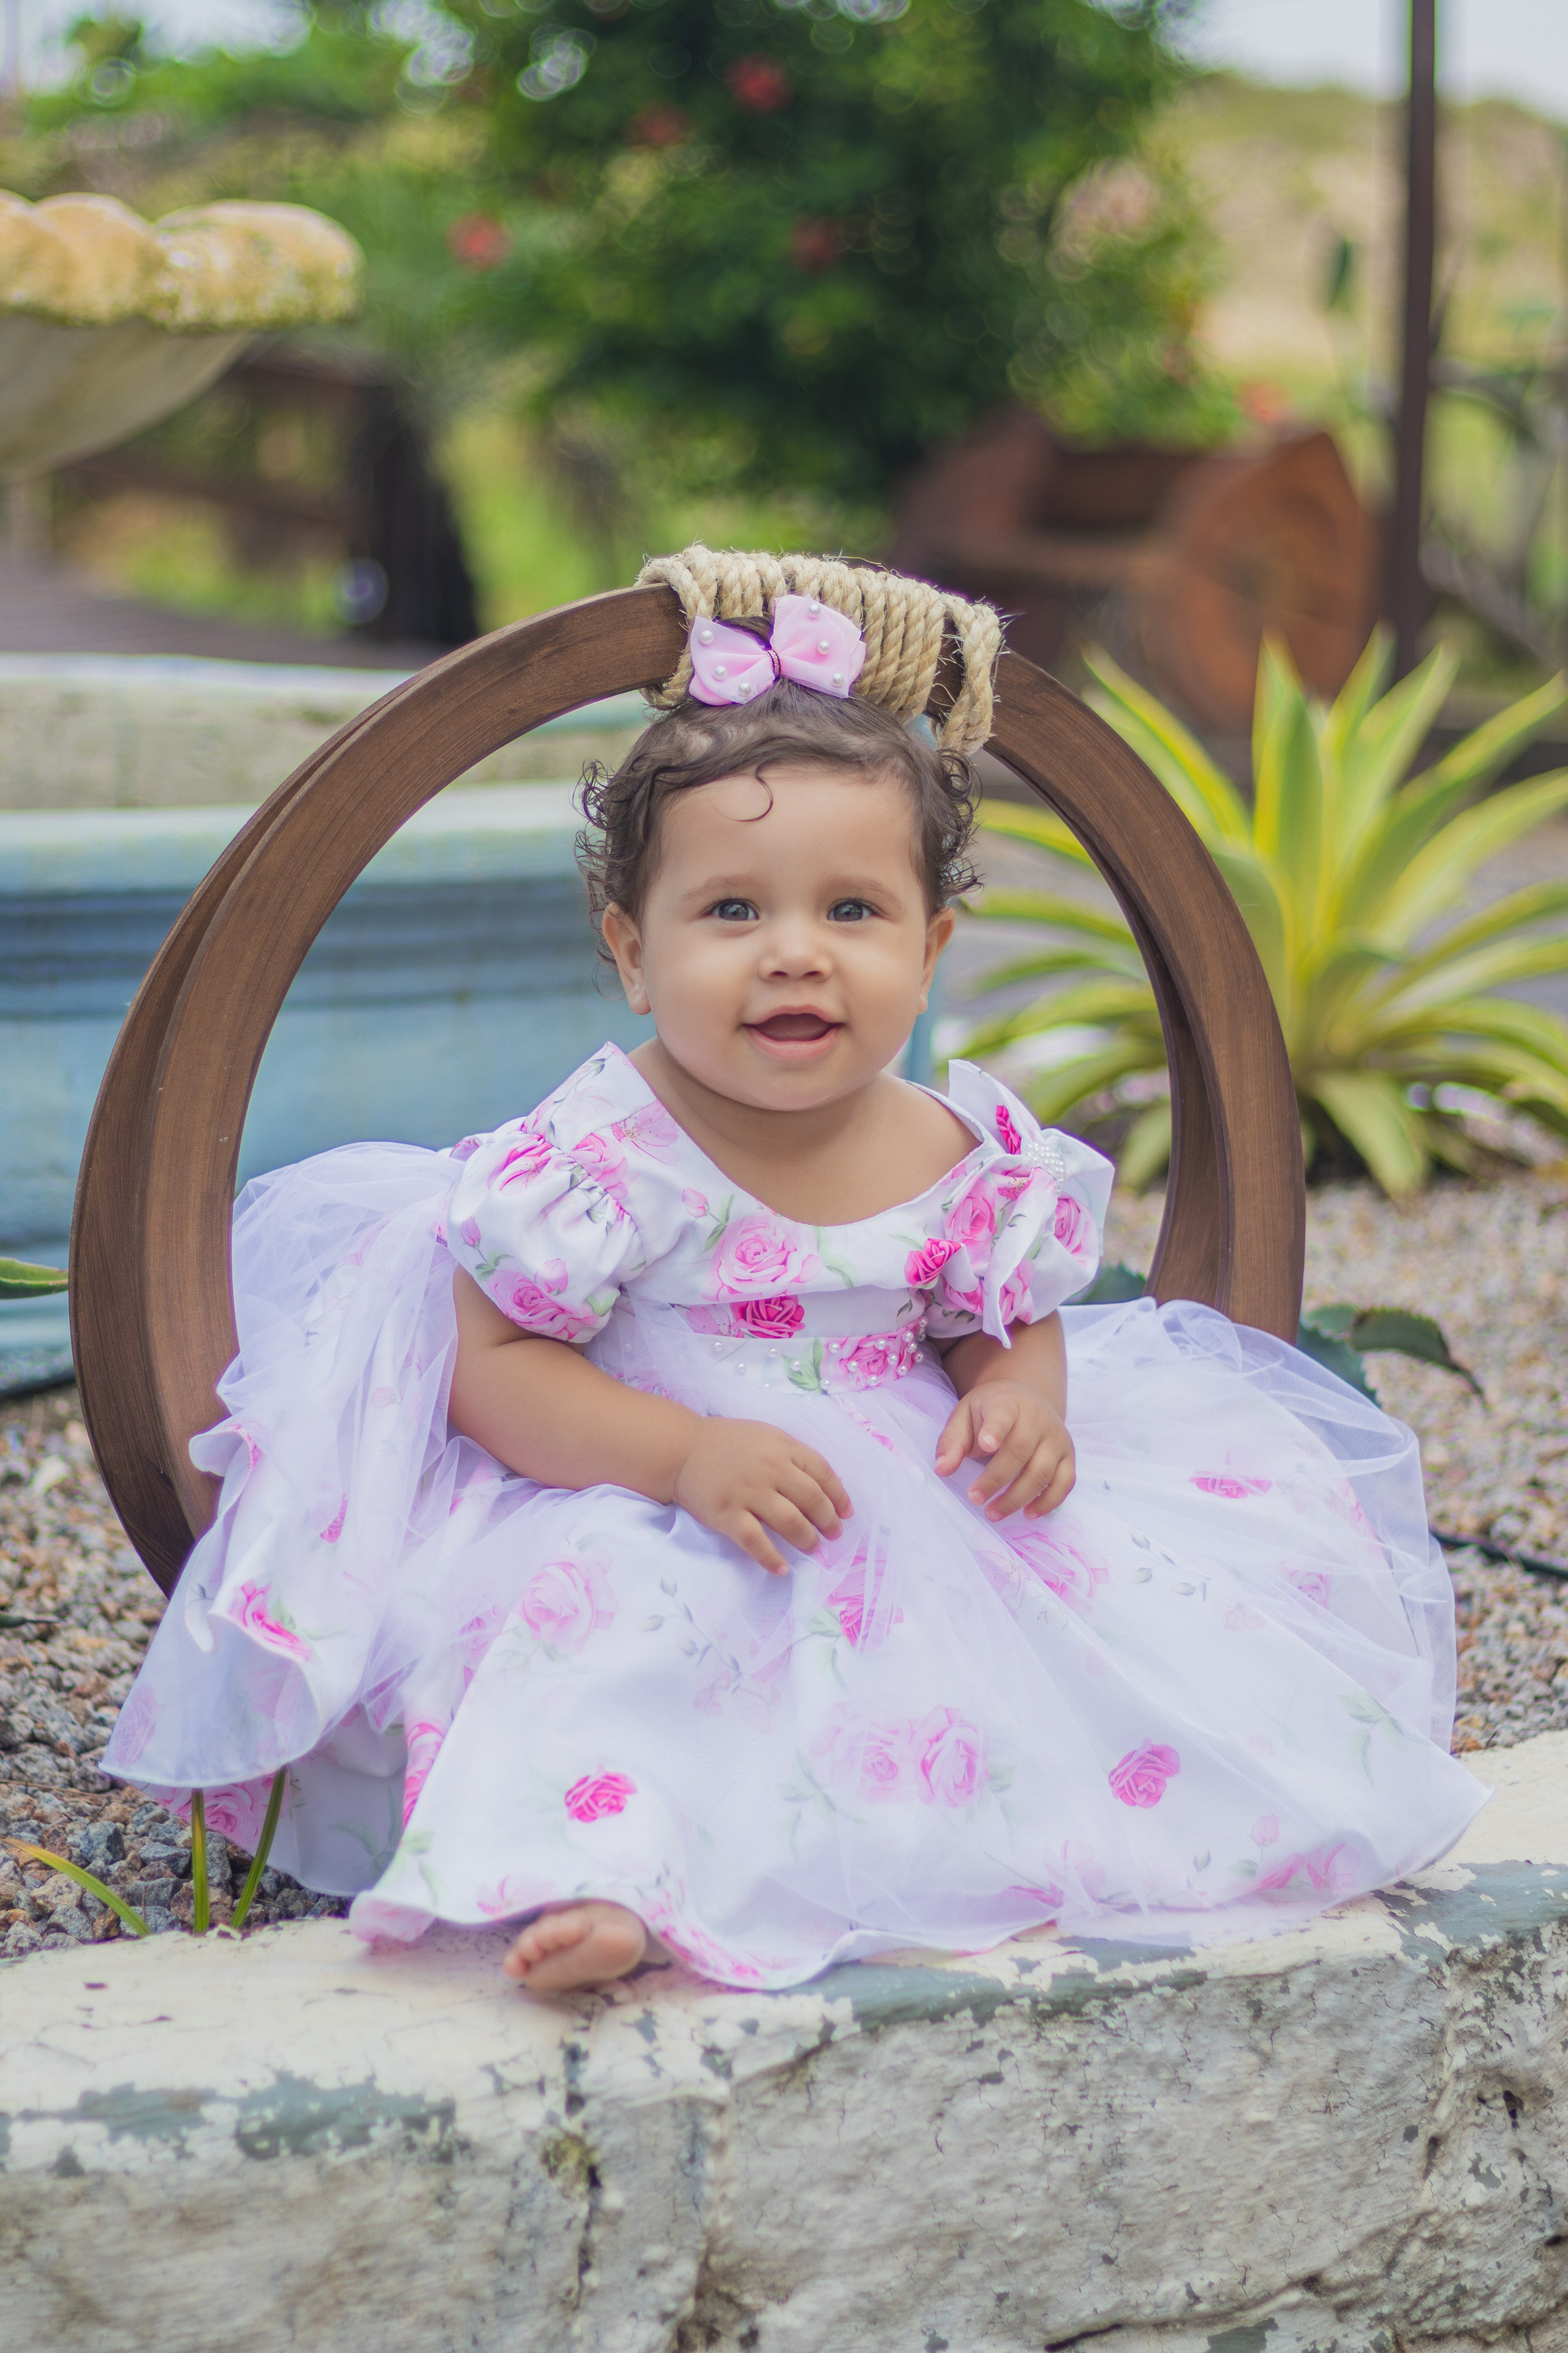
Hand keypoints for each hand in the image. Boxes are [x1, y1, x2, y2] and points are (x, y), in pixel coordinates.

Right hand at [672, 1418, 851, 1574]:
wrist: (682, 1449)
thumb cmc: (728, 1443)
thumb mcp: (766, 1437)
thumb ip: (793, 1456)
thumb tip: (827, 1485)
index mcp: (782, 1448)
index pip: (823, 1473)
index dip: (839, 1496)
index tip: (846, 1513)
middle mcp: (770, 1469)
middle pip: (812, 1500)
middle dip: (828, 1521)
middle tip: (833, 1534)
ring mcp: (748, 1493)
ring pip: (790, 1522)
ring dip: (807, 1539)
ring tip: (812, 1548)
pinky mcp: (727, 1515)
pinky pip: (755, 1541)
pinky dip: (771, 1558)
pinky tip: (782, 1568)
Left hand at [935, 1379, 1074, 1520]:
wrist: (1026, 1399)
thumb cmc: (989, 1411)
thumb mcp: (964, 1415)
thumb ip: (952, 1441)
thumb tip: (942, 1470)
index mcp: (1008, 1403)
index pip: (1003, 1414)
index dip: (995, 1429)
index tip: (985, 1445)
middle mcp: (1038, 1419)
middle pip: (1020, 1451)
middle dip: (996, 1479)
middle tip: (974, 1498)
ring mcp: (1057, 1438)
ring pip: (1043, 1472)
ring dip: (1017, 1497)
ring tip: (993, 1513)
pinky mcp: (1068, 1456)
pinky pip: (1065, 1483)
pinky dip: (1048, 1502)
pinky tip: (1028, 1514)